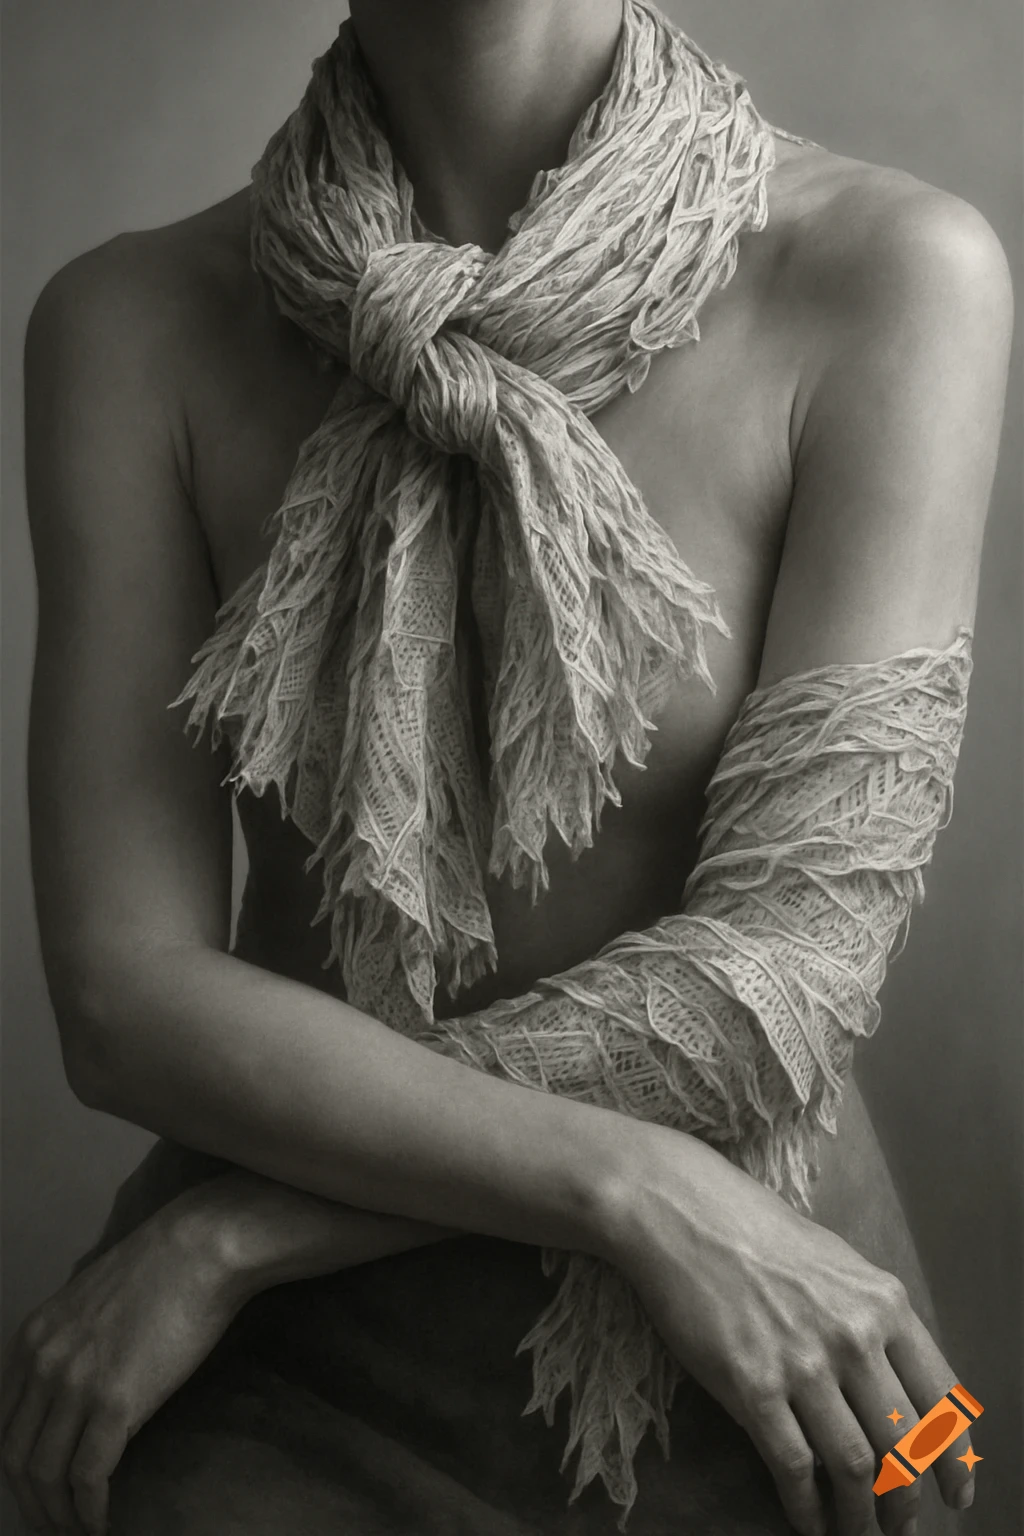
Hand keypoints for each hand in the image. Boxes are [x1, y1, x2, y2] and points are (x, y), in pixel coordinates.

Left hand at [1, 1198, 244, 1535]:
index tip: (39, 1495)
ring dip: (59, 1516)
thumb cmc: (163, 1269)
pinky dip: (90, 1512)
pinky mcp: (115, 1401)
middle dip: (32, 1504)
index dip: (17, 1472)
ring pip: (45, 1475)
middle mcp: (42, 1363)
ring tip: (80, 1532)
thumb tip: (75, 1391)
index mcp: (32, 1338)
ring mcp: (75, 1383)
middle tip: (56, 1526)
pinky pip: (88, 1476)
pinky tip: (104, 1524)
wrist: (203, 1247)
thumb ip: (69, 1344)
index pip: (3, 1427)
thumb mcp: (91, 1301)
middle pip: (15, 1458)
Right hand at [605, 1127, 975, 1535]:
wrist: (679, 1211)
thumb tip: (897, 1384)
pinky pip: (795, 1468)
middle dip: (908, 1499)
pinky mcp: (752, 1386)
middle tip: (901, 1524)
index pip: (942, 1400)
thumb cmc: (754, 1229)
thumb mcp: (835, 1261)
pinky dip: (809, 1508)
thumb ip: (871, 1318)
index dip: (955, 1459)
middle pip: (905, 1445)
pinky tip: (810, 1521)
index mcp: (883, 1303)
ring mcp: (803, 1363)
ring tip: (859, 1533)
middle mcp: (854, 1336)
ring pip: (857, 1467)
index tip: (957, 1493)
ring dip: (863, 1516)